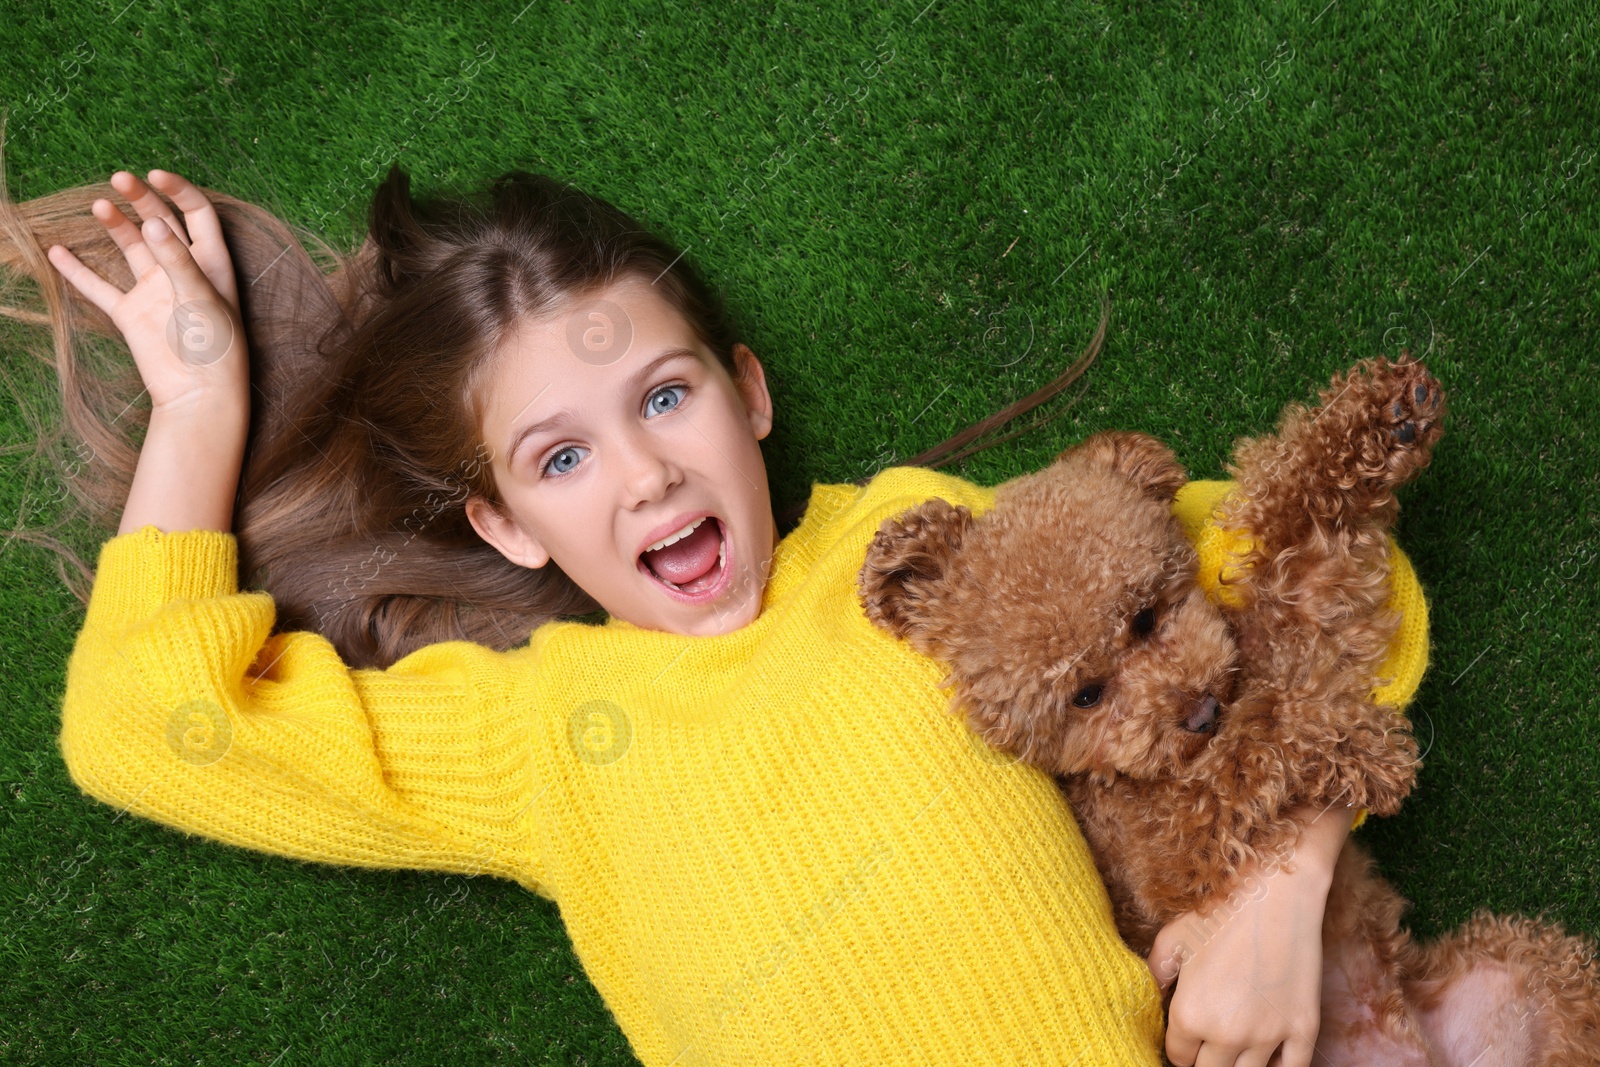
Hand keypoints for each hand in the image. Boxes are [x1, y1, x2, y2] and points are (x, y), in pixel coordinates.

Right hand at [45, 169, 248, 419]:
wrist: (199, 397)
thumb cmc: (214, 349)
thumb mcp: (201, 299)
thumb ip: (178, 261)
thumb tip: (152, 223)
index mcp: (212, 264)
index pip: (197, 214)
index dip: (178, 191)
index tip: (155, 174)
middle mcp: (182, 272)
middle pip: (160, 224)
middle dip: (142, 200)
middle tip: (119, 179)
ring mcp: (155, 292)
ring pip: (130, 248)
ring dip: (115, 226)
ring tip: (100, 206)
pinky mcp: (131, 314)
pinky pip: (100, 287)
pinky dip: (79, 271)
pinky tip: (58, 252)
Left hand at [1146, 804, 1354, 1066]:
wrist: (1277, 890)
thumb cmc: (1220, 909)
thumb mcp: (1173, 939)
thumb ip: (1156, 975)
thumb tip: (1150, 998)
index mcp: (1190, 1014)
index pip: (1179, 1057)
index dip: (1181, 1048)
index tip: (1186, 1039)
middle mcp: (1228, 1033)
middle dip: (1206, 1060)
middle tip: (1209, 1044)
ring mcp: (1269, 1034)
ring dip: (1238, 1064)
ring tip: (1234, 1048)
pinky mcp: (1304, 1028)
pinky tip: (1267, 1057)